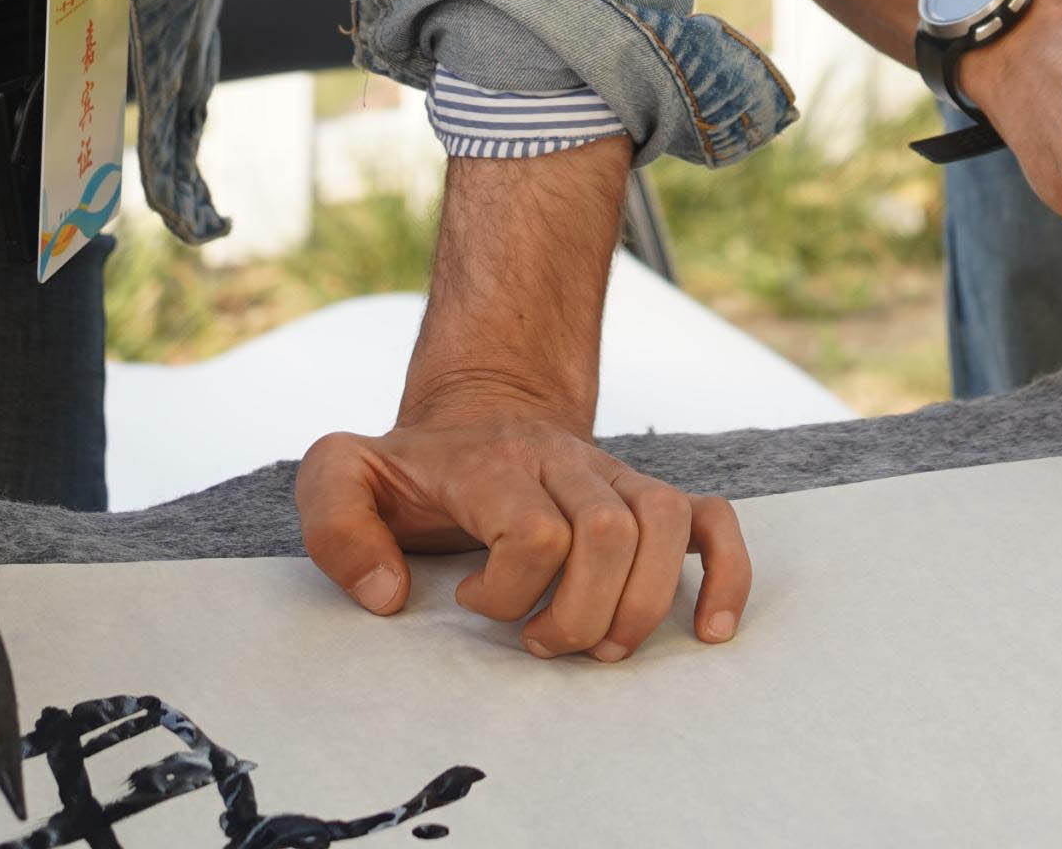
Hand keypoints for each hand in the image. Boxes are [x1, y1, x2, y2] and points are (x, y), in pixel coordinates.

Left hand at [296, 409, 747, 661]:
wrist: (477, 415)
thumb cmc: (413, 469)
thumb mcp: (342, 474)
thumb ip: (336, 521)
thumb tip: (388, 597)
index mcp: (493, 464)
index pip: (533, 530)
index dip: (509, 590)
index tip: (476, 602)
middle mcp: (563, 462)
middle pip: (606, 534)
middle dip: (578, 613)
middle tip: (540, 643)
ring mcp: (613, 476)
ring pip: (663, 525)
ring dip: (642, 604)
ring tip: (604, 646)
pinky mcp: (648, 495)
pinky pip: (713, 520)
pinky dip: (725, 576)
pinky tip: (711, 630)